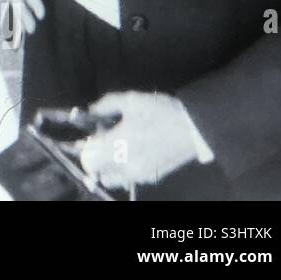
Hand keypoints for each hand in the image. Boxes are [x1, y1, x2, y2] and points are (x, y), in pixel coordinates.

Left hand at [78, 92, 202, 190]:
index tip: (90, 135)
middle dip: (95, 156)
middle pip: (97, 171)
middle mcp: (125, 166)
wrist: (196, 129)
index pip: (87, 159)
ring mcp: (139, 175)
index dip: (84, 147)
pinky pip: (128, 178)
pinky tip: (132, 152)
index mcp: (118, 147)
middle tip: (102, 139)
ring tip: (117, 147)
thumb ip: (105, 105)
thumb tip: (91, 110)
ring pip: (112, 178)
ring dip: (107, 165)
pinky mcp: (151, 178)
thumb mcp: (131, 100)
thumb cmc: (161, 112)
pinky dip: (123, 169)